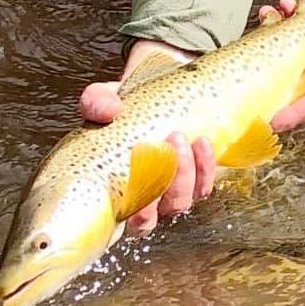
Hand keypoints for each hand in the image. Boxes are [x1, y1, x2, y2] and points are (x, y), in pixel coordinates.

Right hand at [74, 5, 294, 233]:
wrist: (160, 85)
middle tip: (171, 144)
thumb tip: (107, 112)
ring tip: (187, 138)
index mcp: (120, 190)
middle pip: (159, 215)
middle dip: (169, 184)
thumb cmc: (126, 104)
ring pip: (183, 201)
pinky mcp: (199, 174)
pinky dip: (207, 166)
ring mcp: (175, 188)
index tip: (143, 178)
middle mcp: (148, 198)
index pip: (129, 220)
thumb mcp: (106, 99)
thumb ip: (98, 103)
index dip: (139, 212)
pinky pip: (206, 184)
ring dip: (189, 174)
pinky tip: (204, 143)